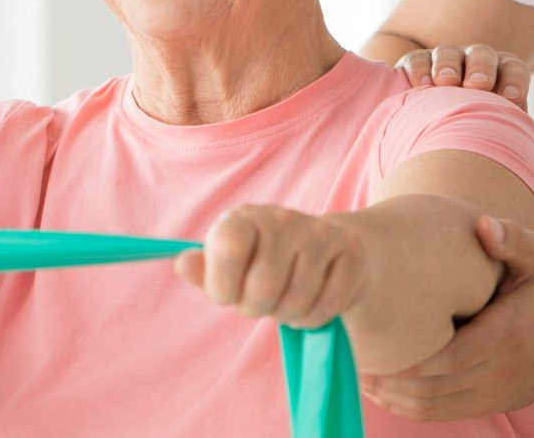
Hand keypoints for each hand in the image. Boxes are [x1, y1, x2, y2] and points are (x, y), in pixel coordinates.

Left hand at [175, 205, 365, 328]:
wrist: (326, 248)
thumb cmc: (266, 264)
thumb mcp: (231, 267)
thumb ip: (205, 270)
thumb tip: (182, 263)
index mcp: (245, 218)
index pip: (228, 248)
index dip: (223, 285)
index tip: (228, 292)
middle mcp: (283, 218)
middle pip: (263, 288)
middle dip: (259, 308)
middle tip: (264, 300)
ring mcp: (321, 232)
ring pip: (297, 300)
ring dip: (290, 314)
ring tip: (289, 299)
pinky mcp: (351, 251)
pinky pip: (329, 304)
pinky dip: (318, 316)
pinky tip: (315, 299)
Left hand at [359, 216, 533, 420]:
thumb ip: (512, 241)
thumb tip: (484, 224)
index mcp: (506, 336)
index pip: (447, 359)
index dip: (406, 361)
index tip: (371, 345)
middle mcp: (499, 372)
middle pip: (431, 390)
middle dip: (387, 380)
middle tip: (350, 358)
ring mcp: (494, 394)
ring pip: (431, 408)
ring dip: (391, 397)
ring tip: (358, 374)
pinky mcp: (489, 405)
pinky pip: (441, 414)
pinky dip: (408, 406)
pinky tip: (384, 389)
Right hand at [397, 45, 533, 159]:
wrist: (440, 127)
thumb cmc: (480, 129)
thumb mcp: (504, 131)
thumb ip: (528, 135)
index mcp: (503, 75)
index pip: (514, 69)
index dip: (514, 80)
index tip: (512, 99)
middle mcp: (476, 64)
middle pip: (482, 55)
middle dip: (481, 67)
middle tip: (478, 85)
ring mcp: (445, 62)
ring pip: (448, 53)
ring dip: (447, 65)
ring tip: (445, 82)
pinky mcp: (417, 66)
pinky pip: (417, 60)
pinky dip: (418, 69)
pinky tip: (420, 85)